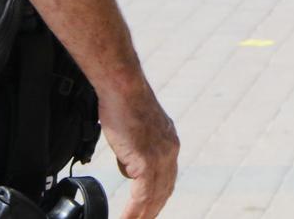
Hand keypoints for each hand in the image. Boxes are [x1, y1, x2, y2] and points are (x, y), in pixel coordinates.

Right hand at [99, 82, 178, 218]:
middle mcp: (170, 151)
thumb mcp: (135, 131)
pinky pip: (142, 196)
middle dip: (153, 211)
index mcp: (169, 143)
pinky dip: (134, 212)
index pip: (167, 179)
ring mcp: (161, 157)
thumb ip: (136, 151)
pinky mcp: (147, 161)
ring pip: (154, 198)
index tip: (149, 211)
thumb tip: (128, 168)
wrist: (123, 88)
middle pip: (164, 191)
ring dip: (143, 216)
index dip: (158, 198)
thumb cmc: (123, 103)